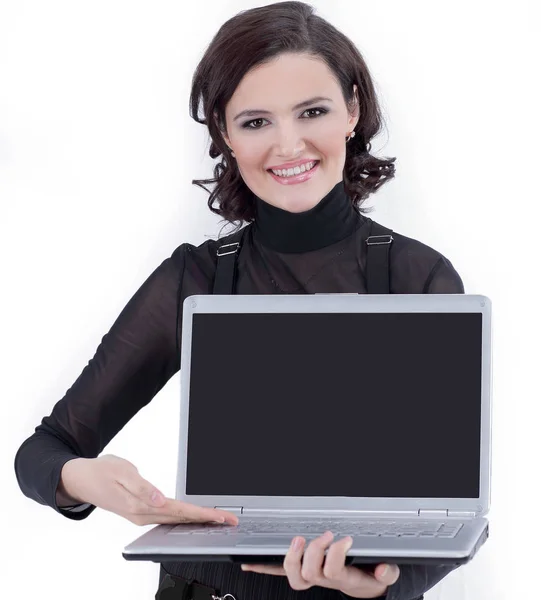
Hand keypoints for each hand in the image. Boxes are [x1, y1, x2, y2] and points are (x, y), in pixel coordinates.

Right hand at [57, 454, 238, 525]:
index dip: (202, 514)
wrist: (81, 479)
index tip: (221, 517)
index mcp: (141, 506)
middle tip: (230, 521)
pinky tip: (192, 516)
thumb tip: (160, 500)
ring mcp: (142, 515)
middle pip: (182, 520)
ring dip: (197, 520)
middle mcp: (143, 514)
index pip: (180, 512)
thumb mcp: (121, 472)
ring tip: (218, 519)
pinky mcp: (140, 512)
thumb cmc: (101, 472)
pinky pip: (167, 517)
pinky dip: (183, 517)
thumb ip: (142, 488)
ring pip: (176, 520)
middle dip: (207, 520)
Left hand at [241, 531, 399, 597]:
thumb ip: (387, 571)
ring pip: (294, 576)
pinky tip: (250, 564)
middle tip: (323, 535)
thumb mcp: (386, 574)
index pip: (334, 569)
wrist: (364, 586)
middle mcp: (324, 579)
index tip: (346, 539)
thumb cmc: (371, 576)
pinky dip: (264, 568)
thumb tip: (382, 571)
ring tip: (298, 539)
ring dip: (292, 557)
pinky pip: (279, 572)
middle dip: (312, 552)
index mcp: (343, 578)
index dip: (336, 553)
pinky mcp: (303, 571)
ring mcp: (312, 576)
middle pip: (309, 574)